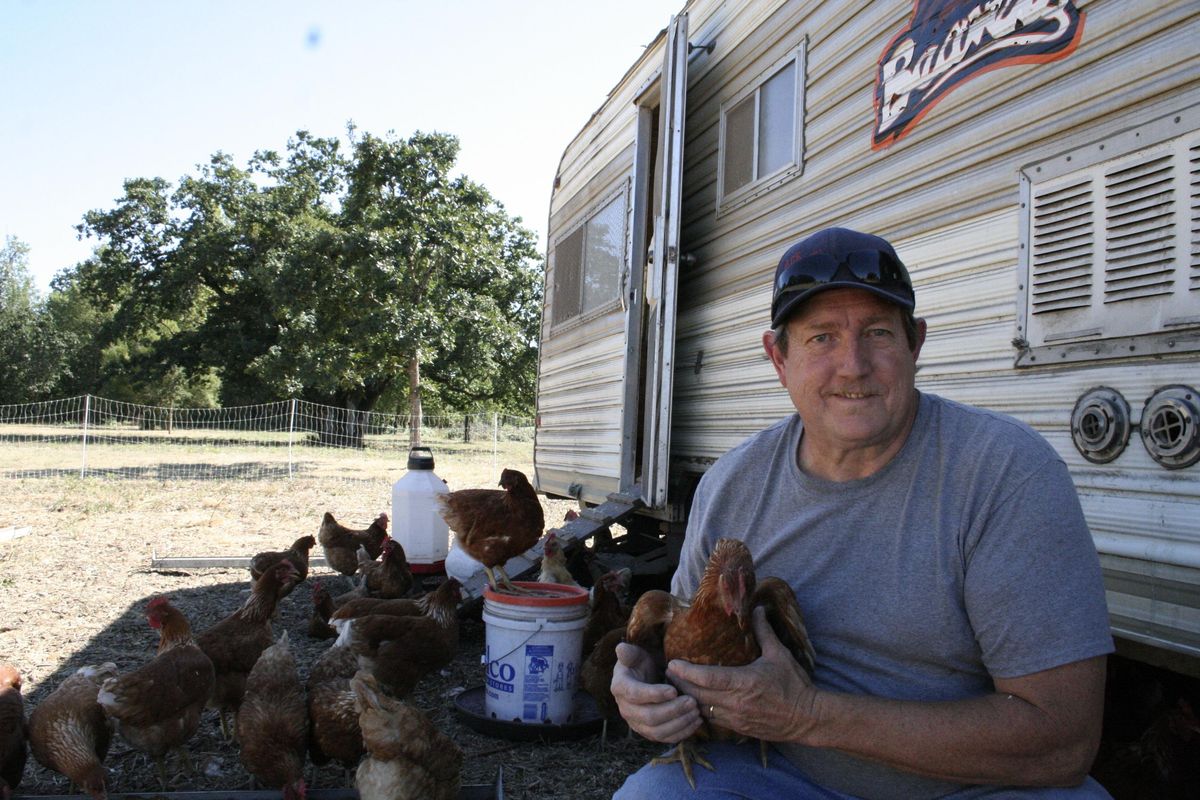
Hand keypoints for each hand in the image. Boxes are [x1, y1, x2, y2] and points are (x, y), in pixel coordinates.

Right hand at [611, 642, 701, 742]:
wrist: (643, 679)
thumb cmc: (640, 664)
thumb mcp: (635, 655)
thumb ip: (629, 653)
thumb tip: (621, 648)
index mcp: (620, 688)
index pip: (635, 695)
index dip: (654, 694)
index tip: (673, 690)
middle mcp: (626, 709)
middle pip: (649, 717)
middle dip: (672, 710)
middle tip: (692, 701)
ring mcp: (637, 724)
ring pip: (658, 731)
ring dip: (679, 723)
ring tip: (696, 711)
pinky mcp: (649, 733)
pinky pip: (665, 739)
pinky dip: (682, 733)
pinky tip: (696, 722)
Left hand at [666, 607, 818, 742]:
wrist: (807, 718)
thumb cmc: (794, 685)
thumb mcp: (779, 654)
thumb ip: (764, 632)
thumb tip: (758, 609)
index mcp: (743, 682)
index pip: (705, 679)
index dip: (685, 672)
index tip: (672, 663)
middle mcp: (735, 703)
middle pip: (697, 695)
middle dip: (680, 684)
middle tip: (669, 672)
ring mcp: (735, 719)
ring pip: (701, 710)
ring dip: (688, 699)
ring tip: (677, 686)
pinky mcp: (738, 729)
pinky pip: (712, 721)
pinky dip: (701, 710)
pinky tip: (695, 702)